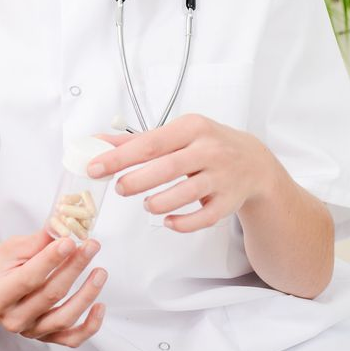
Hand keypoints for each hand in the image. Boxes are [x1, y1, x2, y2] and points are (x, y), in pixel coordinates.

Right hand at [0, 231, 107, 346]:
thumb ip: (37, 242)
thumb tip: (64, 227)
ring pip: (64, 318)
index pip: (30, 277)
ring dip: (87, 294)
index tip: (70, 241)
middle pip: (51, 295)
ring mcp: (30, 331)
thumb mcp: (10, 250)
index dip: (52, 259)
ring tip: (100, 272)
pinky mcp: (44, 337)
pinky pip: (71, 339)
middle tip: (91, 246)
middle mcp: (13, 318)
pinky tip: (100, 307)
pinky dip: (90, 327)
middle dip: (74, 268)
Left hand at [91, 114, 277, 231]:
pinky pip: (203, 218)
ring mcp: (221, 177)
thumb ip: (137, 140)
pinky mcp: (228, 202)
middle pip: (167, 168)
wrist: (253, 162)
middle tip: (120, 188)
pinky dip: (182, 223)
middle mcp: (209, 150)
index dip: (119, 158)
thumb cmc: (206, 145)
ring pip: (185, 194)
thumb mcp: (176, 133)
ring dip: (159, 203)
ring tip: (147, 203)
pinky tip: (168, 220)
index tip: (95, 168)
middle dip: (137, 181)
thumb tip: (97, 142)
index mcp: (191, 128)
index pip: (150, 143)